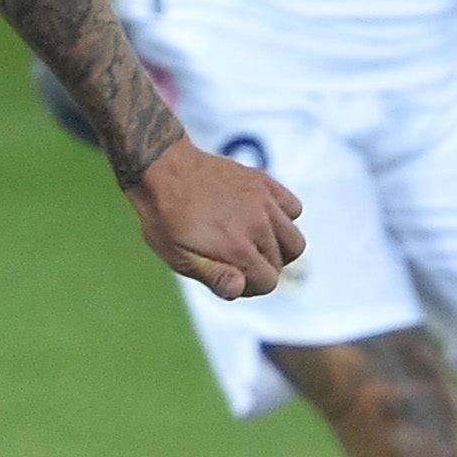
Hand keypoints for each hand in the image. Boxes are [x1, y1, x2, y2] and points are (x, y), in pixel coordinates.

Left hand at [129, 140, 304, 301]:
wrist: (162, 168)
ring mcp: (263, 201)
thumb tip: (239, 288)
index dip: (250, 286)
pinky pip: (294, 208)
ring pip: (295, 240)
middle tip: (235, 259)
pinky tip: (260, 218)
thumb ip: (212, 275)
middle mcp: (257, 224)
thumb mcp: (178, 255)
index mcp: (236, 247)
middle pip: (281, 263)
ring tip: (252, 242)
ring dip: (278, 248)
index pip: (269, 282)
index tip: (230, 275)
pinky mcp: (264, 183)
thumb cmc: (165, 216)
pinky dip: (283, 218)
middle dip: (261, 268)